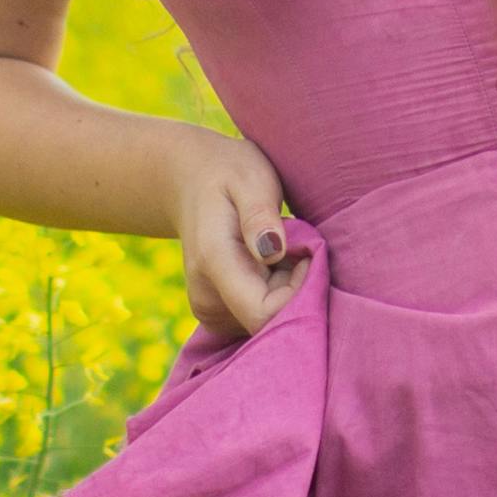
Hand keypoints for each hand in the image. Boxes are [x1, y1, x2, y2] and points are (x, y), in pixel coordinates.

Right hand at [166, 127, 309, 343]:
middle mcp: (207, 298)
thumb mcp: (250, 179)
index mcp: (214, 263)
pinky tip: (273, 266)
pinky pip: (262, 318)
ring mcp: (210, 313)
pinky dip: (278, 295)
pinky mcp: (218, 317)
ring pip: (271, 322)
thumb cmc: (228, 174)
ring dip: (289, 291)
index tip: (309, 252)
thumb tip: (273, 252)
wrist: (188, 182)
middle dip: (298, 290)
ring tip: (282, 251)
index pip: (265, 313)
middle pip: (272, 322)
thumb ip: (260, 215)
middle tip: (297, 245)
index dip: (300, 292)